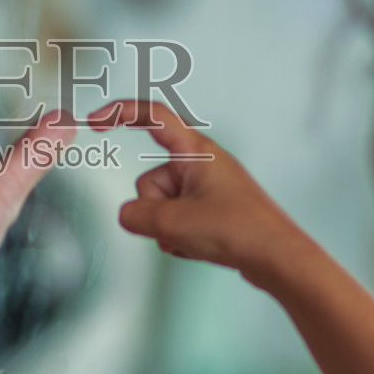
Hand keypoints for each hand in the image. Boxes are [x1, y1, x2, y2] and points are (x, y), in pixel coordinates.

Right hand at [91, 98, 301, 285]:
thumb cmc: (238, 231)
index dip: (121, 113)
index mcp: (196, 152)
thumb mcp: (172, 223)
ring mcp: (209, 191)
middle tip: (182, 224)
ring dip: (168, 228)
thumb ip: (136, 215)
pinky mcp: (213, 213)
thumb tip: (129, 216)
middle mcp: (203, 166)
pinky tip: (201, 249)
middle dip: (154, 208)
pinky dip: (181, 238)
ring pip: (162, 207)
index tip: (96, 121)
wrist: (278, 260)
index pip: (153, 117)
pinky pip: (178, 223)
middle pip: (150, 179)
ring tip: (197, 240)